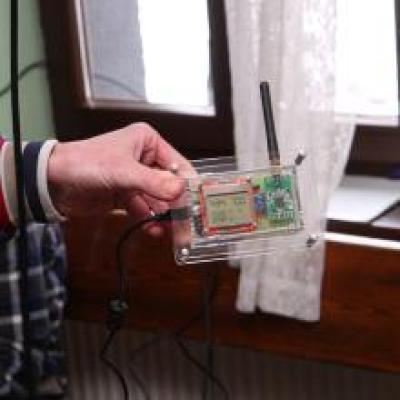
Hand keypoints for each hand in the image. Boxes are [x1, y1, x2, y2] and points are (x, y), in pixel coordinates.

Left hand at [47, 123, 192, 234]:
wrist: (53, 182)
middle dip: (177, 205)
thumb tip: (179, 189)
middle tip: (186, 223)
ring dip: (164, 216)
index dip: (188, 184)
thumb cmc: (82, 163)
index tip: (198, 203)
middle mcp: (144, 159)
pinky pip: (145, 209)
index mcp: (147, 142)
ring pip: (158, 200)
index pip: (178, 164)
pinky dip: (149, 220)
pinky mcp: (126, 195)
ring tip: (170, 230)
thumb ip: (152, 182)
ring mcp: (136, 179)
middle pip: (170, 185)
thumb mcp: (122, 171)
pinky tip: (153, 229)